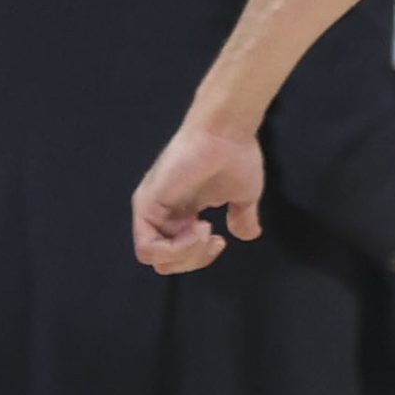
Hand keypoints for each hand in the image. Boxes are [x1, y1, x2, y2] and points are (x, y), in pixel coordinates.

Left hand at [133, 120, 265, 273]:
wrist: (227, 132)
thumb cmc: (236, 157)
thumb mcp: (244, 196)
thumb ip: (242, 216)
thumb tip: (248, 235)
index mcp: (181, 213)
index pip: (178, 254)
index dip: (200, 257)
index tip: (221, 240)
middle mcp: (162, 214)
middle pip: (165, 262)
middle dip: (195, 260)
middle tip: (215, 239)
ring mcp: (151, 211)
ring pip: (154, 258)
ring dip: (186, 254)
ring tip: (207, 230)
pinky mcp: (146, 206)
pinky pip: (148, 248)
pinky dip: (176, 248)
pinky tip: (199, 227)